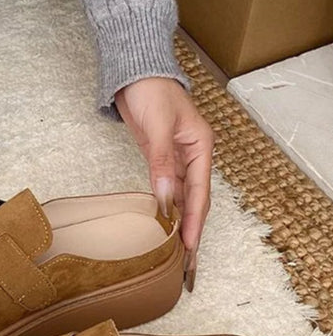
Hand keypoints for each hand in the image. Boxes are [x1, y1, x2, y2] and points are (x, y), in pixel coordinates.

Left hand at [115, 77, 213, 290]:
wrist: (134, 74)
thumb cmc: (151, 91)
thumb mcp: (158, 126)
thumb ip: (161, 163)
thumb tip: (165, 199)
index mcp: (201, 147)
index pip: (199, 193)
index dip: (195, 222)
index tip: (191, 247)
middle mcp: (192, 156)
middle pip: (194, 200)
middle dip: (192, 230)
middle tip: (188, 262)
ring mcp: (175, 159)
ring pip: (180, 197)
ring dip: (178, 222)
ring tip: (177, 251)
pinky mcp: (159, 158)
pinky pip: (166, 188)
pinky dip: (165, 206)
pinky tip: (162, 223)